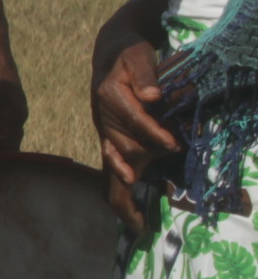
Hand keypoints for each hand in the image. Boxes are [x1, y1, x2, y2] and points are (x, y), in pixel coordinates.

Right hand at [94, 38, 175, 225]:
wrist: (109, 56)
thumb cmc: (129, 55)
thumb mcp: (138, 55)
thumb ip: (145, 73)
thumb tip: (153, 95)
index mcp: (111, 97)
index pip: (135, 120)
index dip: (154, 134)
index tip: (173, 144)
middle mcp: (105, 121)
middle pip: (123, 151)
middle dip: (139, 175)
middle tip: (157, 200)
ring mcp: (106, 135)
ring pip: (114, 168)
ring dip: (124, 196)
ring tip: (138, 224)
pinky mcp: (110, 143)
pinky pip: (111, 171)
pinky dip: (119, 193)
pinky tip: (130, 214)